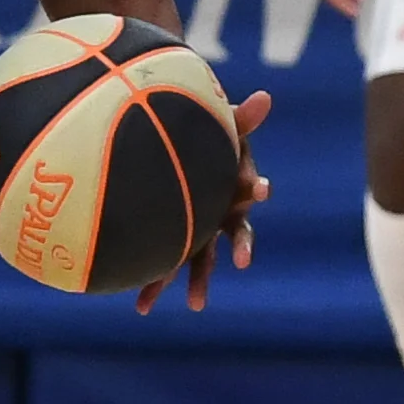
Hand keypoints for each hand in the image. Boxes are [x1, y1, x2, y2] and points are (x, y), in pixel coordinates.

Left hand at [136, 90, 271, 314]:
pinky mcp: (172, 239)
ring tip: (184, 306)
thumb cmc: (201, 140)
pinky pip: (160, 262)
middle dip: (229, 257)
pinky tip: (138, 304)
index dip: (254, 187)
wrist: (177, 152)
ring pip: (195, 261)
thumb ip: (238, 118)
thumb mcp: (218, 128)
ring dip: (188, 283)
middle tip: (230, 274)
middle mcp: (215, 217)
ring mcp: (195, 231)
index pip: (246, 191)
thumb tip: (265, 96)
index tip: (261, 189)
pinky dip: (148, 280)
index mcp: (228, 192)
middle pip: (225, 241)